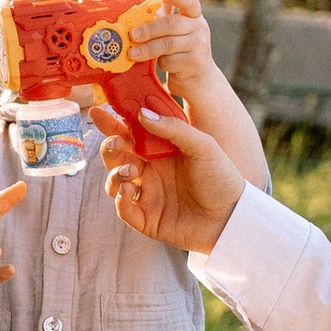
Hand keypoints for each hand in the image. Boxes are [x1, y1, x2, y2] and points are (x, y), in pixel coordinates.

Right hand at [94, 98, 245, 254]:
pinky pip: (123, 209)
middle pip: (117, 157)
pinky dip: (120, 200)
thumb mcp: (203, 146)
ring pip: (114, 182)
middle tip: (117, 143)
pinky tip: (129, 191)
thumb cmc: (222, 178)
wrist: (232, 217)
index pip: (130, 134)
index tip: (97, 111)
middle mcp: (151, 171)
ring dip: (114, 174)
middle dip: (110, 148)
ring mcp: (148, 195)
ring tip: (130, 172)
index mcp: (161, 151)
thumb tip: (143, 114)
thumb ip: (174, 129)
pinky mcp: (147, 219)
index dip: (112, 123)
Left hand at [124, 0, 211, 102]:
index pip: (189, 2)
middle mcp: (200, 28)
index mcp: (194, 15)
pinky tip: (158, 63)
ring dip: (147, 48)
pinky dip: (160, 62)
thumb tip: (137, 9)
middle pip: (172, 24)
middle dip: (149, 29)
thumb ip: (161, 18)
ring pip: (169, 44)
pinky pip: (170, 61)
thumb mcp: (175, 31)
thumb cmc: (180, 49)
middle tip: (132, 34)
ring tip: (132, 53)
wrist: (198, 78)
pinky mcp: (194, 64)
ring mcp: (199, 46)